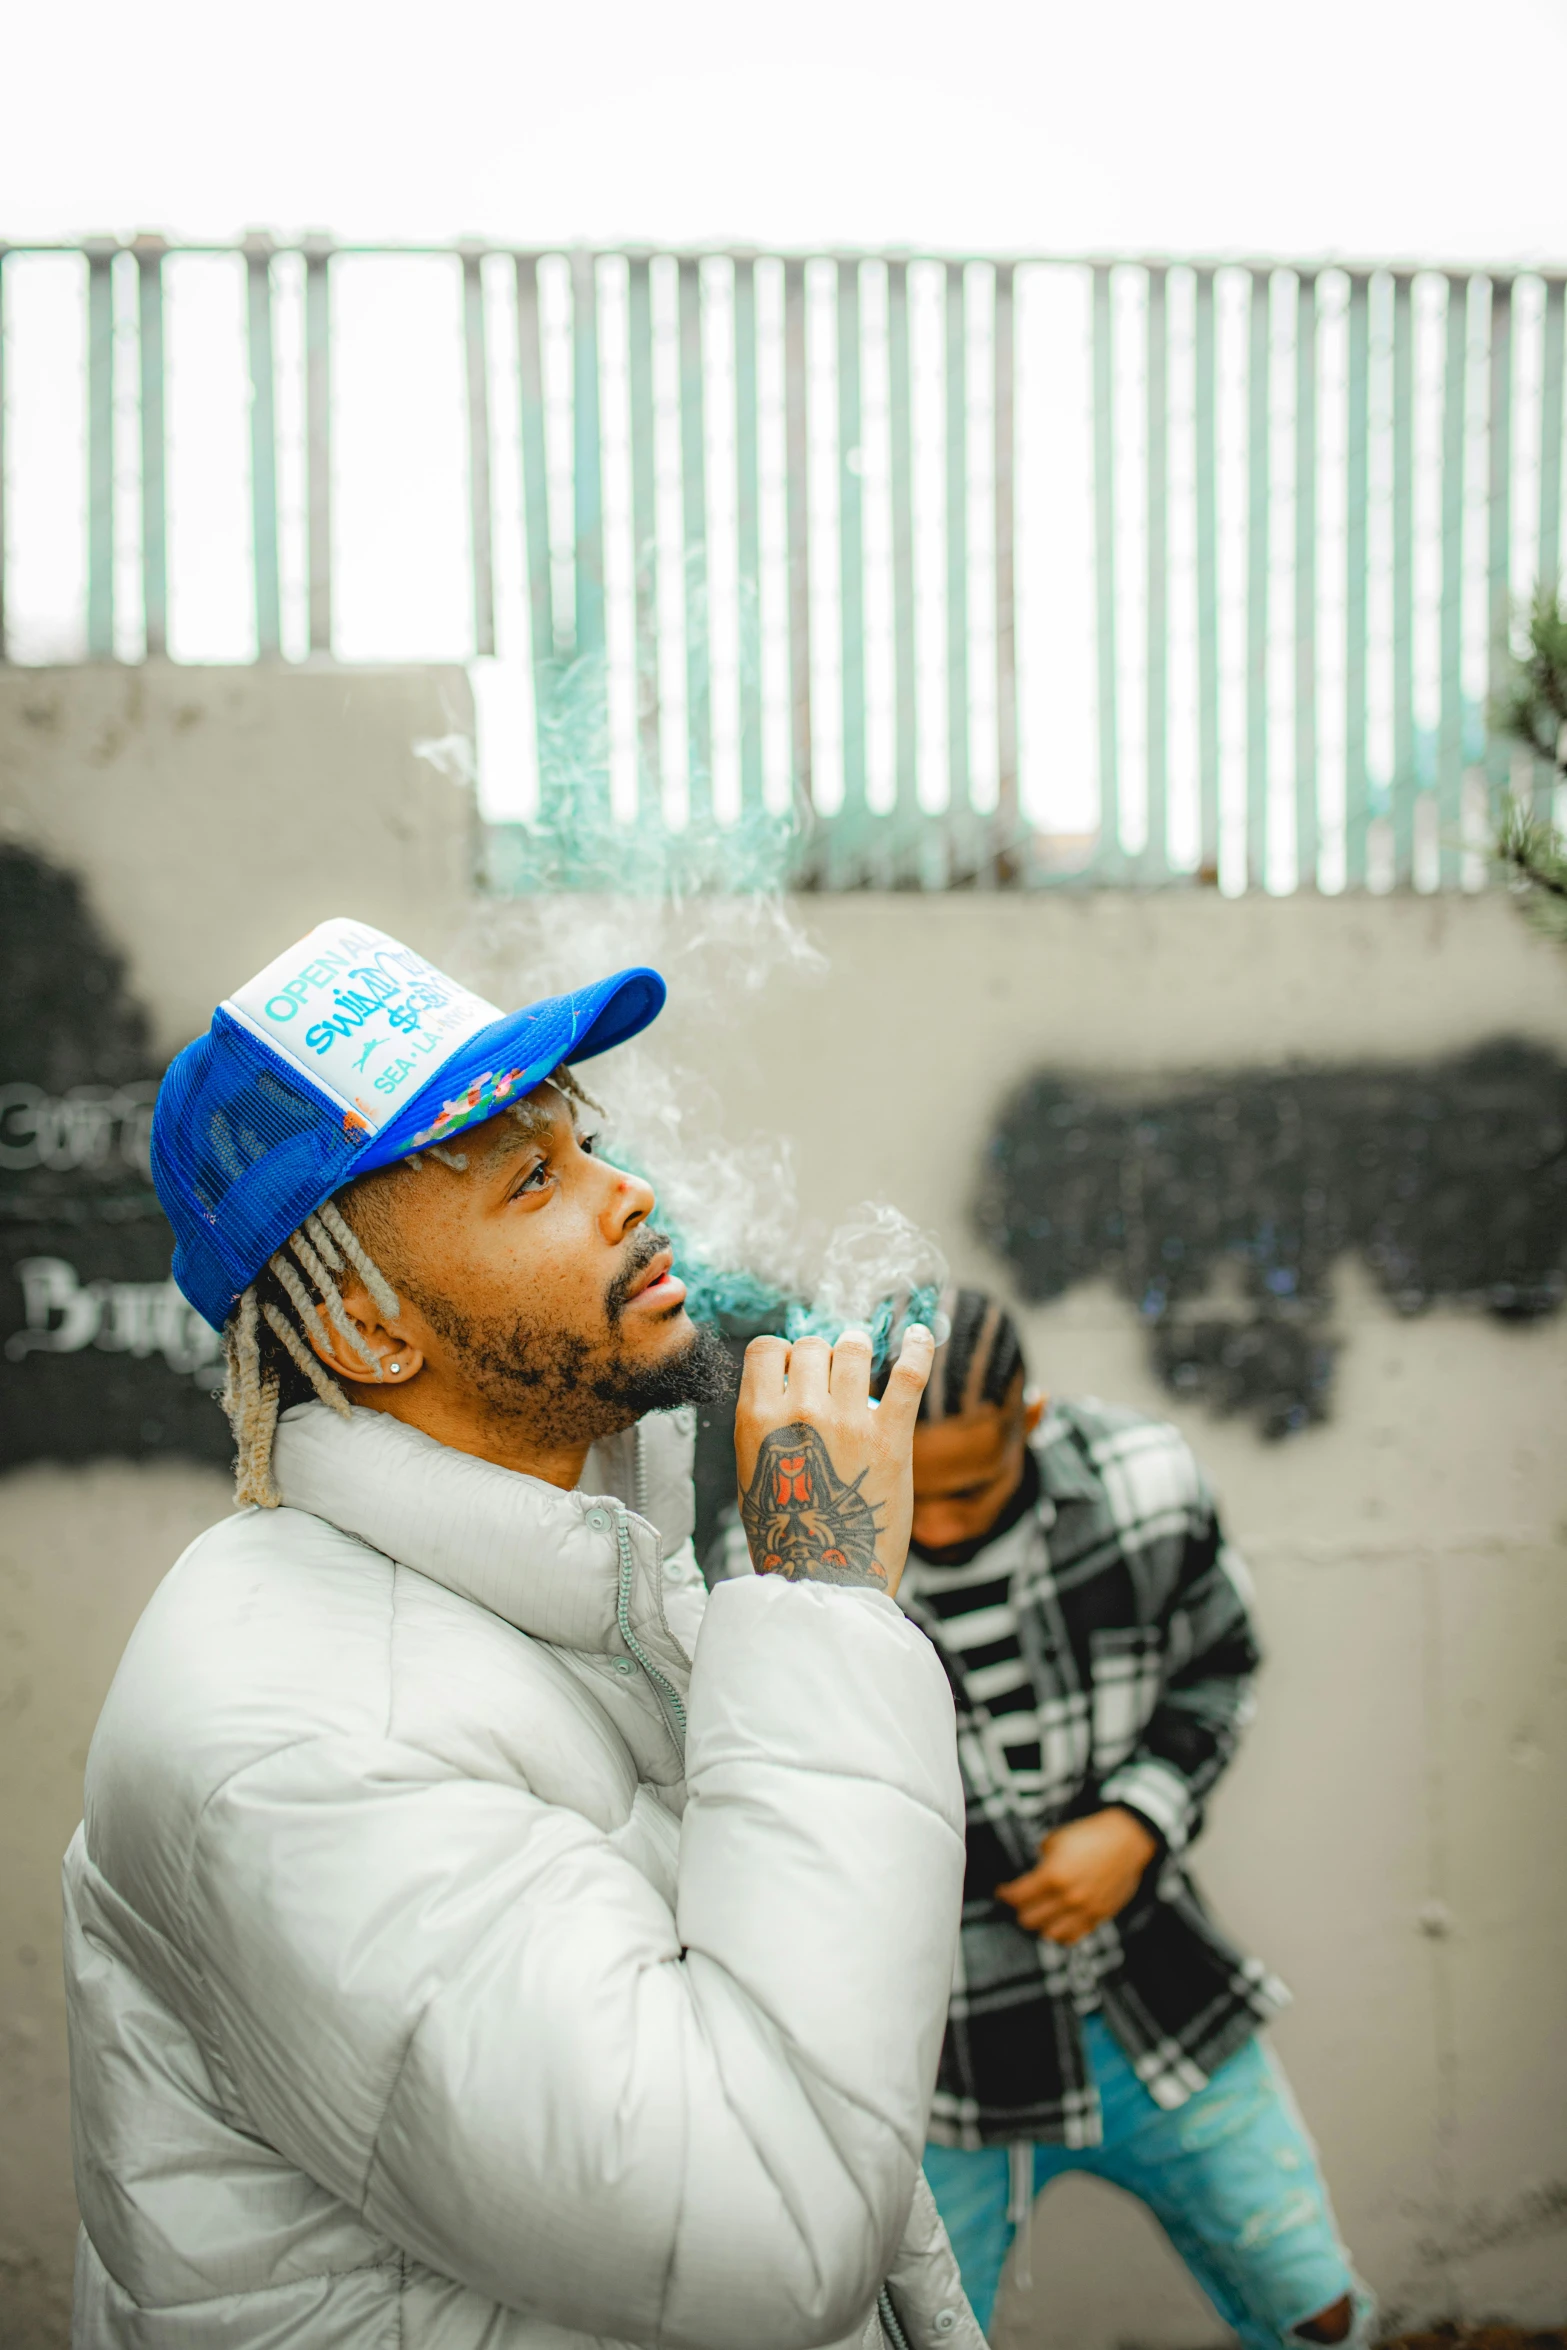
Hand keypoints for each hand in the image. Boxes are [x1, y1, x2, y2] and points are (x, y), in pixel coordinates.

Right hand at [735, 1324, 934, 1597]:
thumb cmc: (787, 1536)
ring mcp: (848, 1420)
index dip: (782, 1355)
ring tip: (862, 1360)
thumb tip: (782, 1389)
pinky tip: (921, 1334)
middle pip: (811, 1345)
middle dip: (820, 1356)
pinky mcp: (891, 1435)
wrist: (825, 1579)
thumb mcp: (750, 1473)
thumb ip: (764, 1425)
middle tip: (830, 1377)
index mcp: (757, 1419)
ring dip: (856, 1350)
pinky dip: (919, 1346)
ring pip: (853, 1348)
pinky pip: (909, 1373)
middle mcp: (800, 1410)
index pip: (766, 1348)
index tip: (793, 1370)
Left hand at [995, 1808, 1157, 1943]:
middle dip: (1020, 1910)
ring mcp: (1085, 1910)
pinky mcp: (1100, 1916)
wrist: (1127, 1840)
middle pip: (1029, 1920)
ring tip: (1038, 1914)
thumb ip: (1041, 1861)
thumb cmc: (1090, 1835)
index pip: (1018, 1897)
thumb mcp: (1056, 1840)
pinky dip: (1061, 1934)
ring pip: (1050, 1934)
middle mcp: (1068, 1898)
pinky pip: (1074, 1936)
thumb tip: (1034, 1875)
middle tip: (1019, 1902)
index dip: (1005, 1894)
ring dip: (1040, 1924)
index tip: (1001, 1892)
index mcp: (1053, 1876)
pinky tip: (1056, 1924)